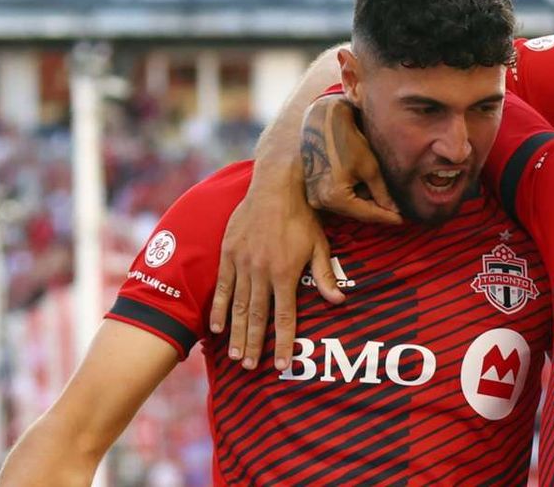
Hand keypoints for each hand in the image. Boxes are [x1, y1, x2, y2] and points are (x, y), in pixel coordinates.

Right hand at [212, 174, 338, 371]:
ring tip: (235, 356)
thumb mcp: (319, 245)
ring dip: (236, 334)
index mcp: (285, 273)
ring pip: (237, 306)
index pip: (285, 317)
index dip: (283, 342)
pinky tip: (215, 328)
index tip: (282, 364)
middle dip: (254, 345)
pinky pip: (221, 287)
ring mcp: (242, 264)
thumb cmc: (302, 216)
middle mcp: (261, 272)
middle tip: (250, 367)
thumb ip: (324, 275)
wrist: (276, 187)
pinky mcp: (228, 254)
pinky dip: (217, 309)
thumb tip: (339, 301)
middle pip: (256, 317)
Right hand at [302, 95, 400, 224]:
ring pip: (348, 206)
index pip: (366, 214)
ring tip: (384, 197)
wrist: (323, 122)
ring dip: (365, 203)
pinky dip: (353, 195)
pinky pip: (339, 198)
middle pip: (356, 212)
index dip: (386, 217)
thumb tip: (393, 209)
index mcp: (334, 197)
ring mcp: (315, 197)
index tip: (402, 220)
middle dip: (376, 211)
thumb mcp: (370, 168)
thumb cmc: (348, 141)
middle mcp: (321, 201)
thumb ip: (381, 192)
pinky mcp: (314, 189)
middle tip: (397, 212)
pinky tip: (366, 188)